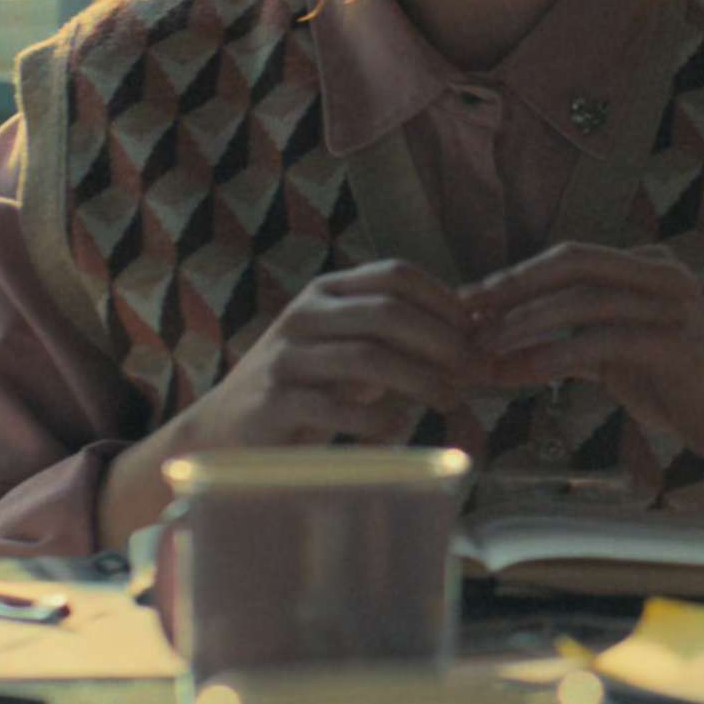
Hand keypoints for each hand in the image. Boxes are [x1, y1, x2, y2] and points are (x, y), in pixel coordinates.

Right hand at [171, 259, 483, 452]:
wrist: (225, 428)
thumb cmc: (307, 385)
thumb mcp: (348, 347)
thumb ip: (398, 336)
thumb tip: (477, 335)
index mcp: (326, 292)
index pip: (395, 275)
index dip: (443, 300)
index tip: (476, 332)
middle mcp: (303, 315)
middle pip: (388, 313)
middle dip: (442, 341)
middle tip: (473, 370)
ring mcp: (285, 357)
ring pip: (366, 357)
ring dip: (420, 379)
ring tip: (450, 400)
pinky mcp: (272, 402)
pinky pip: (334, 406)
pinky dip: (376, 417)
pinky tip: (398, 428)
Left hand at [461, 242, 703, 445]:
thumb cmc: (680, 390)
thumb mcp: (618, 356)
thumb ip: (570, 343)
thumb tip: (500, 350)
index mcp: (650, 267)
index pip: (572, 258)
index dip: (518, 276)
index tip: (472, 301)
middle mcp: (664, 274)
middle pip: (573, 262)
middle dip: (513, 285)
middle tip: (467, 310)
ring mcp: (672, 304)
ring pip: (582, 298)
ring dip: (525, 322)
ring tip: (484, 346)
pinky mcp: (674, 340)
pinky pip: (600, 340)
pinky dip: (554, 354)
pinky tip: (521, 373)